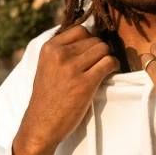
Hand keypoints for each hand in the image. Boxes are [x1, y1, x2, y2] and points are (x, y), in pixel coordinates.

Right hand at [13, 26, 119, 154]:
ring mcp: (72, 68)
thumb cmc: (47, 96)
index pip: (81, 30)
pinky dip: (114, 66)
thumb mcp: (46, 66)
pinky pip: (109, 63)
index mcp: (49, 48)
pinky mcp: (85, 83)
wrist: (41, 124)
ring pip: (104, 49)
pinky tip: (110, 73)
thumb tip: (89, 36)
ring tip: (103, 69)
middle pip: (95, 40)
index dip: (90, 40)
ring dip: (107, 58)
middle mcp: (59, 54)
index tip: (91, 53)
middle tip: (98, 64)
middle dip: (100, 51)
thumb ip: (62, 51)